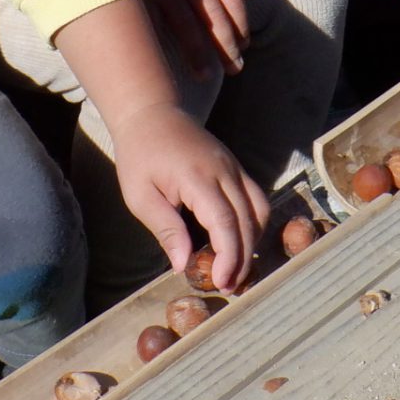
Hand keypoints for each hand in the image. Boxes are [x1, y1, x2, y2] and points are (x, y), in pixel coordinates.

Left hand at [109, 102, 270, 292]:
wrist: (152, 114)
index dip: (228, 255)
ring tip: (236, 268)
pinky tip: (239, 242)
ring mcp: (234, 166)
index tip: (222, 281)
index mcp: (197, 176)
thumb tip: (182, 264)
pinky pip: (256, 198)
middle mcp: (224, 170)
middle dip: (243, 257)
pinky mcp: (236, 167)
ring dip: (253, 241)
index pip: (224, 221)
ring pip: (260, 209)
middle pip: (248, 220)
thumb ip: (164, 228)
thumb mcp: (139, 195)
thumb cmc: (140, 155)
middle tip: (229, 286)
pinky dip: (254, 224)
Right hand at [121, 0, 253, 79]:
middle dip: (226, 46)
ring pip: (188, 26)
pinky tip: (168, 65)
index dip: (241, 25)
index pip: (232, 0)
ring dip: (199, 53)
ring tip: (207, 76)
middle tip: (235, 69)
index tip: (244, 46)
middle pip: (215, 17)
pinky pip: (156, 25)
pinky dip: (163, 45)